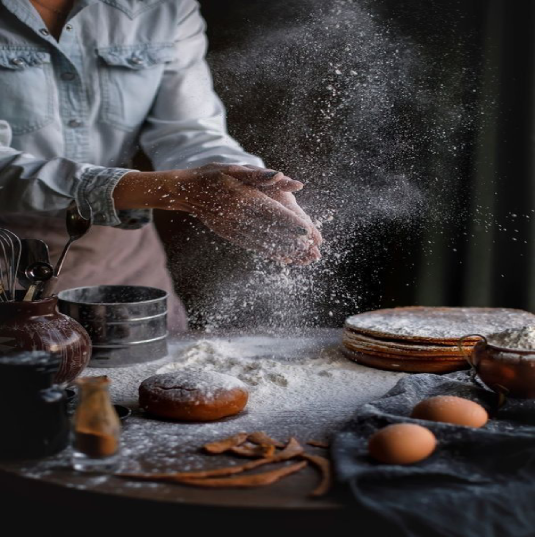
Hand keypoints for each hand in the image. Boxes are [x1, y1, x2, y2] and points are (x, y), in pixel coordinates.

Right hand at [114, 164, 321, 263]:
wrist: (184, 192)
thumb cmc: (212, 175)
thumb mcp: (234, 168)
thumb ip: (260, 175)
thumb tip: (283, 177)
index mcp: (240, 198)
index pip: (270, 212)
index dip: (290, 223)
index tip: (308, 231)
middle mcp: (236, 216)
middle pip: (269, 231)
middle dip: (292, 241)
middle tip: (312, 248)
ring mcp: (231, 228)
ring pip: (262, 242)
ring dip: (284, 250)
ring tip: (303, 256)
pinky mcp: (229, 235)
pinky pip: (252, 246)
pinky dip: (269, 252)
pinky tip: (283, 258)